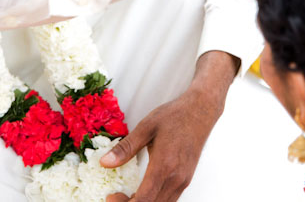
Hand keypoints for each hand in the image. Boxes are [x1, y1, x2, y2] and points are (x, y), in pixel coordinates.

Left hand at [99, 52, 236, 201]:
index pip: (143, 200)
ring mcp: (183, 181)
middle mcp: (176, 179)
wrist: (200, 111)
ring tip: (126, 195)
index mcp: (164, 166)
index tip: (111, 196)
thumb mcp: (146, 127)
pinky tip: (142, 191)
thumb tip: (104, 163)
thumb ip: (125, 148)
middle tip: (115, 196)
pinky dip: (153, 200)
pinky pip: (169, 200)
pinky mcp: (186, 180)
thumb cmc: (174, 116)